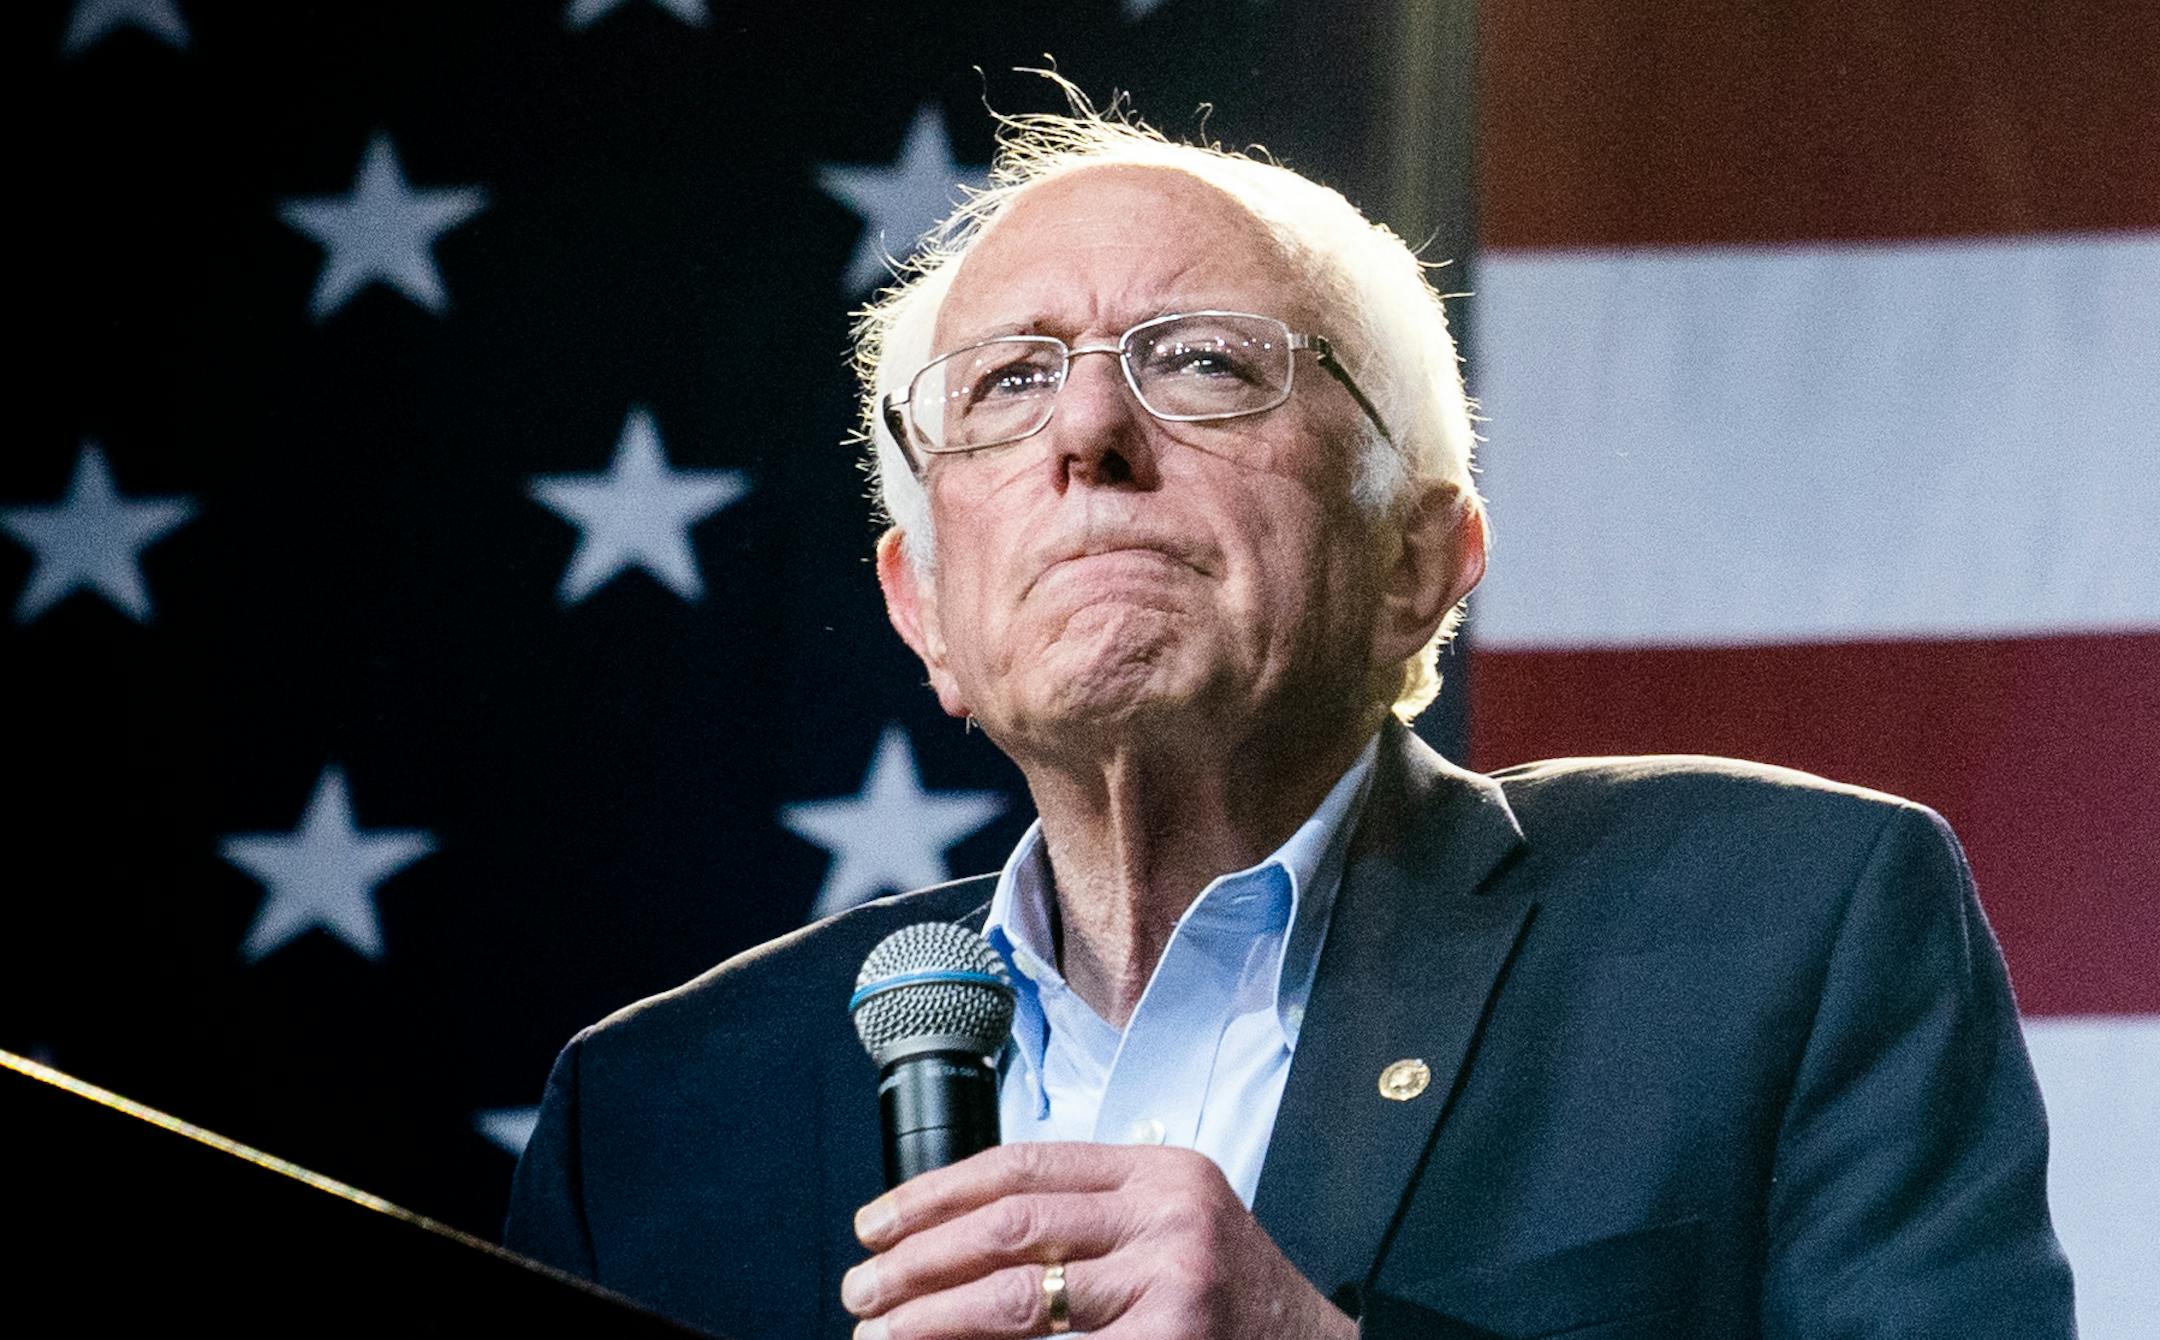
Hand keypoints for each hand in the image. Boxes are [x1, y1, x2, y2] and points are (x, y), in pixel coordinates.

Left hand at [842, 1141, 1357, 1339]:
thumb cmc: (1226, 1303)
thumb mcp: (1171, 1226)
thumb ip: (1087, 1215)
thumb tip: (952, 1235)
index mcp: (1159, 1172)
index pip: (1022, 1163)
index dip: (934, 1193)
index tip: (875, 1223)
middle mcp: (1168, 1218)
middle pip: (1008, 1227)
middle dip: (917, 1261)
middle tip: (860, 1289)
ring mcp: (1173, 1286)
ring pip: (1017, 1300)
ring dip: (931, 1321)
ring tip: (879, 1334)